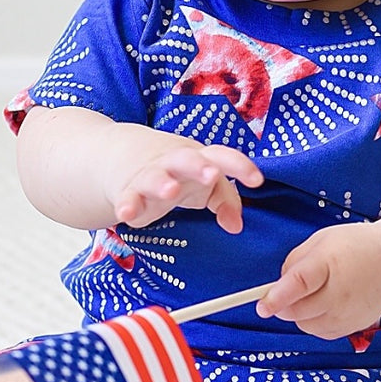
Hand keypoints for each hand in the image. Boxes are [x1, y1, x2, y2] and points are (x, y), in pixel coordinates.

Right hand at [115, 141, 262, 233]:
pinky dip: (127, 204)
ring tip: (171, 190)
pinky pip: (128, 198)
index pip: (222, 156)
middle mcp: (175, 163)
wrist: (123, 154)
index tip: (257, 181)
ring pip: (156, 176)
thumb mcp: (204, 183)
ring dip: (163, 182)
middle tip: (212, 175)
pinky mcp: (128, 191)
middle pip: (188, 160)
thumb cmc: (178, 172)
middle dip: (200, 166)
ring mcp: (150, 176)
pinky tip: (126, 213)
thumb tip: (237, 226)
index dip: (240, 166)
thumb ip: (225, 201)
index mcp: (199, 159)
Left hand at [256, 222, 380, 339]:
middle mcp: (339, 293)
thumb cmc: (355, 247)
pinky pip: (318, 331)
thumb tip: (278, 286)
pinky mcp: (351, 328)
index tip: (262, 306)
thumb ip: (295, 261)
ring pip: (304, 324)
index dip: (277, 297)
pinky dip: (313, 320)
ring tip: (313, 292)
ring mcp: (347, 314)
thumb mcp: (321, 240)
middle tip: (282, 291)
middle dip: (282, 304)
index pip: (300, 284)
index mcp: (329, 263)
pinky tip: (324, 303)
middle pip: (297, 310)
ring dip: (298, 312)